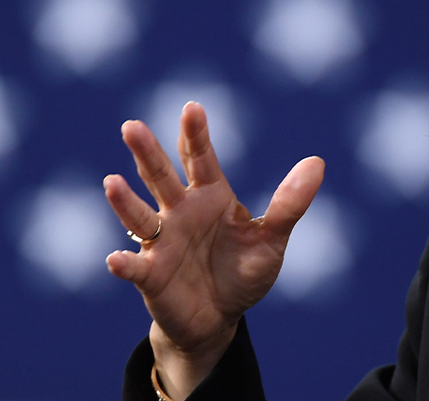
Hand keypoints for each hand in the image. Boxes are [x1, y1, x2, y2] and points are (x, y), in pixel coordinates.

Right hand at [104, 101, 322, 398]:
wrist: (219, 319)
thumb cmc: (242, 272)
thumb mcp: (271, 239)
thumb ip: (289, 204)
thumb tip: (317, 162)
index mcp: (210, 196)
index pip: (200, 158)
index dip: (195, 134)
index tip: (192, 108)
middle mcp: (179, 212)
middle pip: (161, 177)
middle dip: (147, 153)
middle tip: (132, 127)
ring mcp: (161, 242)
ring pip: (140, 216)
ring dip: (125, 202)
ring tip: (111, 183)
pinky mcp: (151, 275)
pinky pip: (136, 267)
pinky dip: (125, 263)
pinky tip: (116, 259)